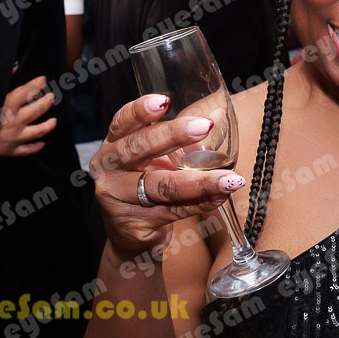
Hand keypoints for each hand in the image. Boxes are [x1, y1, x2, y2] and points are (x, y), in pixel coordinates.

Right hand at [0, 76, 56, 157]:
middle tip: (52, 97)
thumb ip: (2, 80)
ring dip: (48, 126)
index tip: (44, 79)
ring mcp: (15, 137)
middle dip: (47, 102)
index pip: (28, 91)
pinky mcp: (10, 150)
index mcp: (8, 105)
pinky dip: (36, 147)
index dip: (37, 84)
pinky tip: (42, 144)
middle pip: (38, 109)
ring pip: (39, 131)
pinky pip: (27, 150)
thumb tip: (15, 67)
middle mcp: (16, 121)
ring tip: (54, 121)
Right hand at [90, 95, 241, 260]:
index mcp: (113, 145)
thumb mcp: (154, 160)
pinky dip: (201, 203)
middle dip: (174, 135)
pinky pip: (173, 211)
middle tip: (205, 126)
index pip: (122, 122)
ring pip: (161, 186)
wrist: (131, 237)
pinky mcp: (134, 224)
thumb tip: (216, 118)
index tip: (164, 100)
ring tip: (229, 178)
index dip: (141, 110)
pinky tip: (220, 196)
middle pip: (140, 148)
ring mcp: (118, 199)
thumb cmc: (146, 187)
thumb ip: (176, 141)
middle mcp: (109, 169)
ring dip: (200, 181)